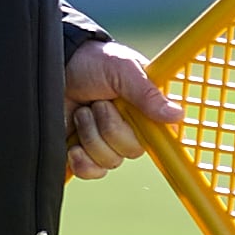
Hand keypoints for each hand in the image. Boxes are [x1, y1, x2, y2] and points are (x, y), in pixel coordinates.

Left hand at [63, 41, 183, 180]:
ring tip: (82, 112)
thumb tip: (177, 116)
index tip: (137, 129)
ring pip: (110, 161)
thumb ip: (147, 94)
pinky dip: (82, 161)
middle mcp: (130, 128)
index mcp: (146, 109)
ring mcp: (108, 142)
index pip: (162, 136)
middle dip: (109, 127)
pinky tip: (74, 145)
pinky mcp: (87, 154)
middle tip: (98, 104)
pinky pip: (92, 172)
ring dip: (90, 136)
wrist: (58, 66)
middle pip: (132, 150)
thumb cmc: (93, 62)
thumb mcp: (122, 70)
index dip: (152, 137)